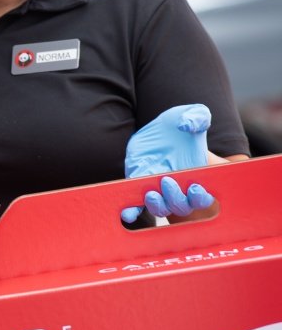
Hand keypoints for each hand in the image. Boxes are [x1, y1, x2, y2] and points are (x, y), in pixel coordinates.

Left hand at [121, 104, 211, 222]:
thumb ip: (197, 117)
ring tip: (151, 194)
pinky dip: (133, 210)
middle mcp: (179, 188)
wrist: (159, 128)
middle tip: (168, 182)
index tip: (195, 187)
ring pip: (160, 207)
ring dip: (156, 205)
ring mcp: (159, 188)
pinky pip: (137, 203)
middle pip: (180, 206)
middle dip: (176, 198)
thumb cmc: (180, 124)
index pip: (202, 198)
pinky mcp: (140, 184)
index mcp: (197, 176)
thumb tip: (189, 124)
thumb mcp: (191, 115)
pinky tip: (127, 214)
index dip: (200, 197)